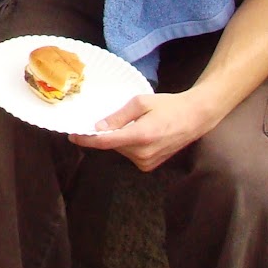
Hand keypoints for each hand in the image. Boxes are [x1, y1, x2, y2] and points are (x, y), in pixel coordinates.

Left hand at [70, 90, 213, 170]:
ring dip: (119, 138)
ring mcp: (148, 162)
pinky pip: (129, 154)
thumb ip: (118, 117)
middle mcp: (143, 153)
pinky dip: (127, 144)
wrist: (195, 117)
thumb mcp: (140, 102)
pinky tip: (139, 132)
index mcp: (140, 136)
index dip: (87, 139)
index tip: (72, 136)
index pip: (106, 142)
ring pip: (120, 150)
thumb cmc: (168, 106)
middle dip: (106, 133)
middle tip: (111, 119)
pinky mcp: (150, 165)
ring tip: (135, 123)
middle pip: (112, 145)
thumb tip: (98, 128)